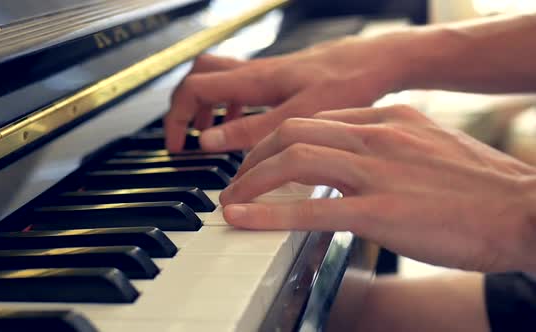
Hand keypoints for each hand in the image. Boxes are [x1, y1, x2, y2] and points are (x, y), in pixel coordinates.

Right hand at [164, 33, 408, 151]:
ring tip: (211, 137)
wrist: (377, 62)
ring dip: (207, 108)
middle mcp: (254, 72)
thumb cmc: (347, 83)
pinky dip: (232, 107)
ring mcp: (266, 74)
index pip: (193, 89)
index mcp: (253, 79)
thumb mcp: (298, 116)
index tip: (177, 148)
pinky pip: (241, 87)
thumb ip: (252, 130)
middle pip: (198, 78)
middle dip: (184, 107)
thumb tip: (209, 141)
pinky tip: (246, 126)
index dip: (177, 118)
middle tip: (186, 138)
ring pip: (218, 81)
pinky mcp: (280, 79)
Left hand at [219, 104, 535, 273]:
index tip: (264, 158)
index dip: (279, 139)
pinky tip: (241, 217)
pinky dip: (268, 212)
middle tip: (237, 177)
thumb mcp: (429, 149)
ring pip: (294, 161)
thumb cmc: (481, 188)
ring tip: (231, 199)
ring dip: (252, 180)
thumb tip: (354, 166)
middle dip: (255, 155)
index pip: (316, 119)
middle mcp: (379, 136)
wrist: (526, 210)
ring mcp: (378, 172)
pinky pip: (310, 208)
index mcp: (390, 120)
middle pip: (294, 131)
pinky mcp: (382, 211)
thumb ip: (389, 150)